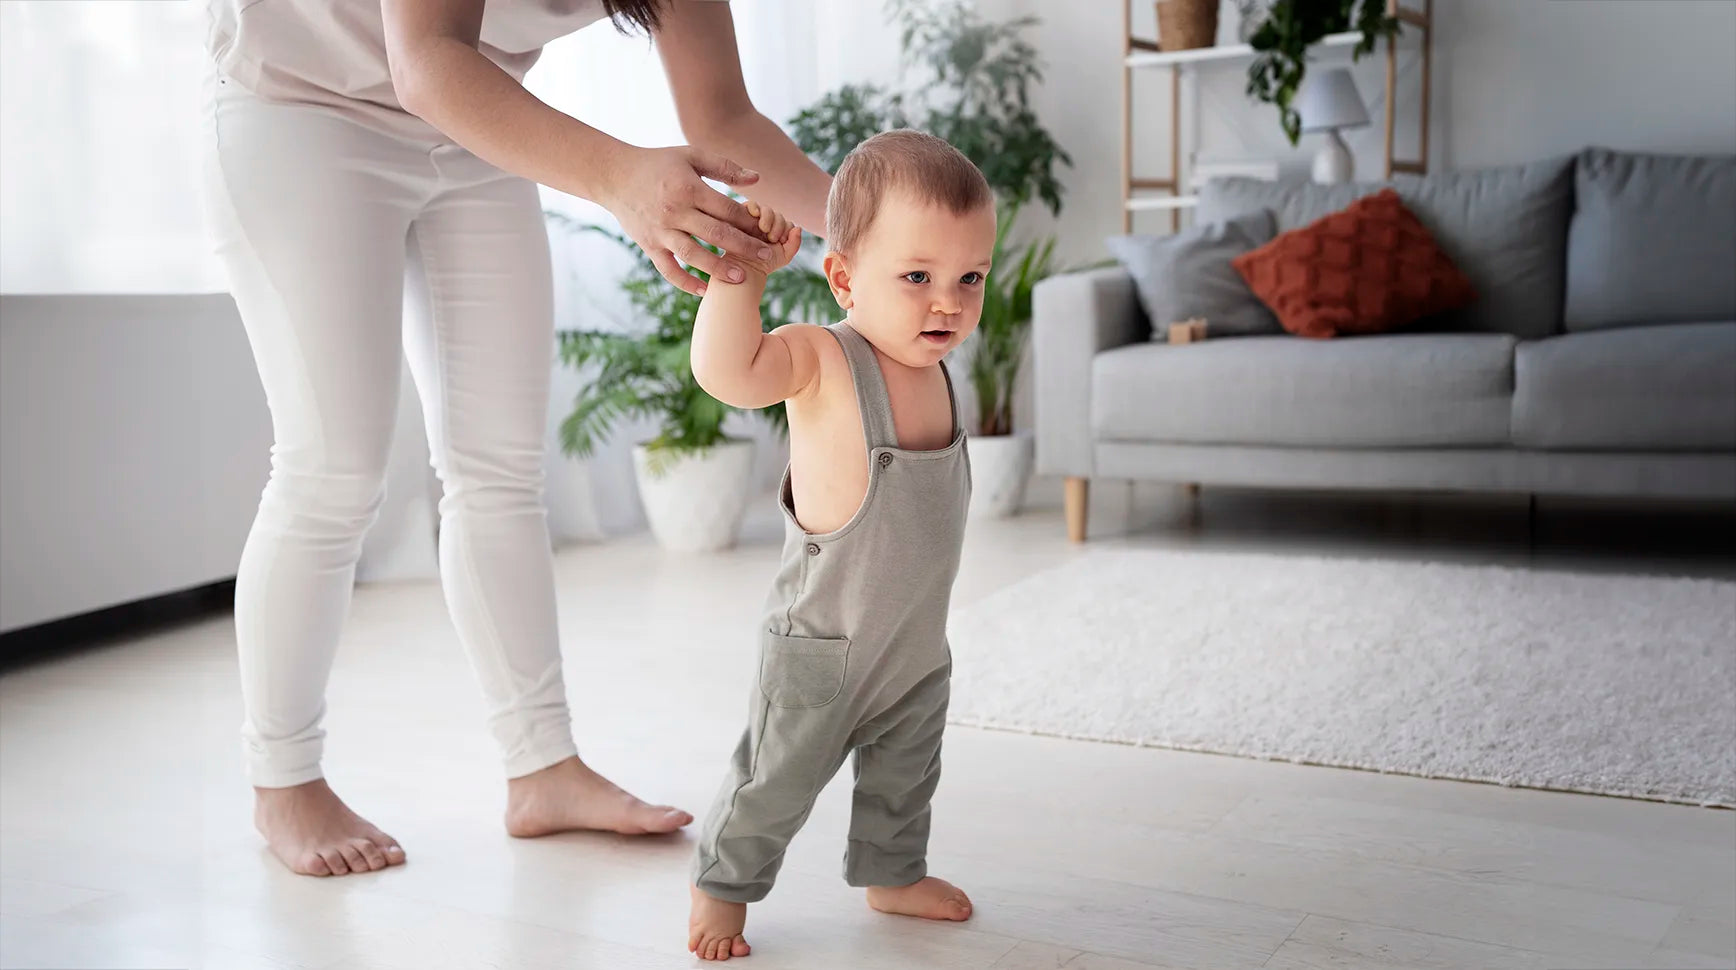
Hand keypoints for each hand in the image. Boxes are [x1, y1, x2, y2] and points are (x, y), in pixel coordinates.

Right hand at [602, 146, 779, 295]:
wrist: (615, 175)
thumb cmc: (659, 163)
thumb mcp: (691, 156)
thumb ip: (725, 167)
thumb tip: (757, 179)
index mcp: (689, 189)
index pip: (726, 209)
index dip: (749, 221)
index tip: (767, 231)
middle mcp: (675, 212)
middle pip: (715, 234)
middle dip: (743, 247)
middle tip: (766, 257)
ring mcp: (660, 232)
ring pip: (693, 255)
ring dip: (717, 268)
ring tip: (740, 278)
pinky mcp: (649, 246)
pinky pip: (668, 269)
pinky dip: (685, 282)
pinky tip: (704, 290)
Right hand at [725, 202, 801, 278]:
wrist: (742, 270)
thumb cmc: (761, 264)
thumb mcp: (783, 256)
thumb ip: (794, 243)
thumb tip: (798, 227)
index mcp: (776, 233)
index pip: (785, 223)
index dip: (785, 229)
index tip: (780, 241)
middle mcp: (765, 225)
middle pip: (776, 214)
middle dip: (778, 224)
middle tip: (772, 238)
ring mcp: (753, 221)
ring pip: (764, 209)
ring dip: (768, 216)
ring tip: (764, 229)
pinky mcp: (740, 216)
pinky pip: (749, 205)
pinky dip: (754, 206)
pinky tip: (755, 215)